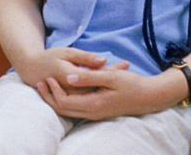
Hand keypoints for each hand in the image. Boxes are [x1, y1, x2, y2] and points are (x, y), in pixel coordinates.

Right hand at [16, 47, 127, 96]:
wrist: (32, 69)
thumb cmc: (49, 58)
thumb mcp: (66, 52)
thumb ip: (84, 57)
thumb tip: (103, 60)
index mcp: (71, 77)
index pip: (97, 76)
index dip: (112, 71)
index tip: (124, 64)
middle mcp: (73, 91)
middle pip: (99, 86)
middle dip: (114, 75)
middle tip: (127, 65)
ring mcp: (74, 97)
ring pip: (96, 92)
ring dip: (109, 82)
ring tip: (122, 70)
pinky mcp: (74, 99)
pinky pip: (91, 94)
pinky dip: (101, 87)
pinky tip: (109, 80)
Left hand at [35, 65, 161, 119]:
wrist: (151, 96)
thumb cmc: (132, 84)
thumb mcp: (110, 76)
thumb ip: (88, 77)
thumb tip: (69, 77)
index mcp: (93, 104)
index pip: (64, 102)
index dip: (53, 91)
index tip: (47, 77)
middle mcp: (92, 113)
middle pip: (63, 109)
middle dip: (49, 97)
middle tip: (39, 82)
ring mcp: (96, 113)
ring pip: (69, 111)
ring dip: (56, 99)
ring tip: (46, 84)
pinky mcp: (99, 110)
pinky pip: (77, 108)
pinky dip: (66, 100)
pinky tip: (63, 88)